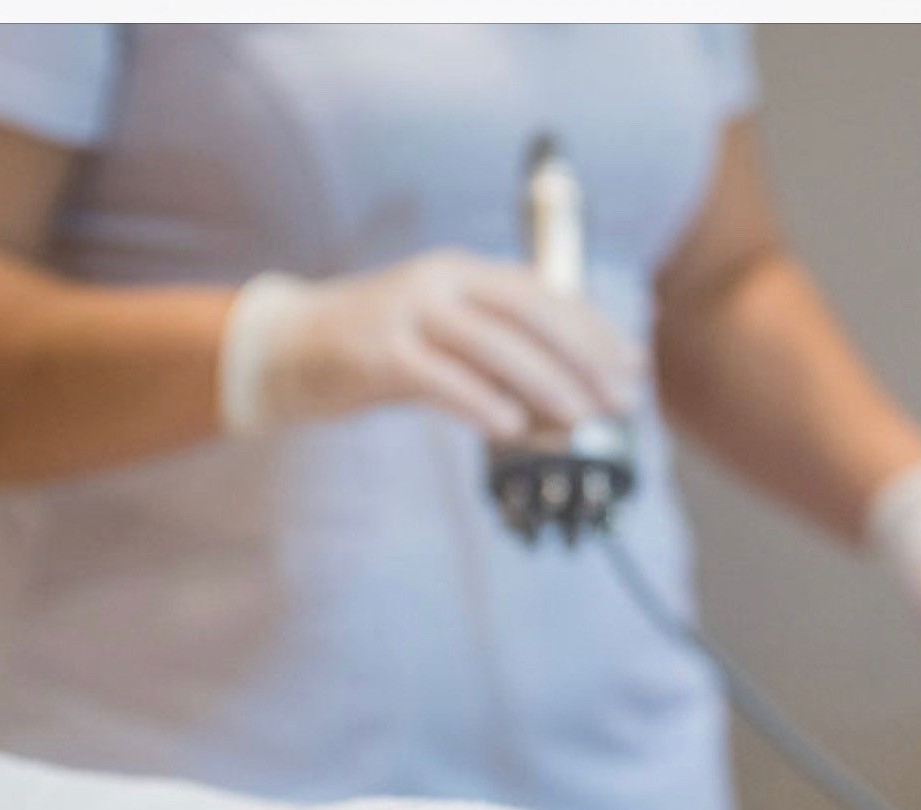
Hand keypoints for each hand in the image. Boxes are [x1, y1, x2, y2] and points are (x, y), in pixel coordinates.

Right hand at [218, 250, 642, 438]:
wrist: (285, 349)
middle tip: (621, 398)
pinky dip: (479, 401)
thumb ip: (501, 362)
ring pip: (491, 344)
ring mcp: (405, 313)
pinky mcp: (376, 352)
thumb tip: (570, 402)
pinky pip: (439, 378)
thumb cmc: (379, 351)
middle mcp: (440, 281)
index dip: (595, 330)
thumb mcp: (447, 344)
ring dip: (545, 382)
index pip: (544, 295)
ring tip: (582, 418)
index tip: (635, 364)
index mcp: (463, 273)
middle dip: (583, 358)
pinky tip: (511, 426)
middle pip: (528, 314)